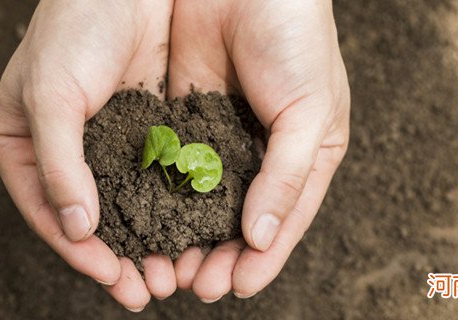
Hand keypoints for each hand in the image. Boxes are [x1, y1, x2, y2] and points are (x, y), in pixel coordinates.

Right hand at [0, 0, 176, 310]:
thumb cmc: (71, 30)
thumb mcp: (52, 97)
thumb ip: (59, 165)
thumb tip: (77, 228)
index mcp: (20, 145)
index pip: (47, 211)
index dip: (78, 251)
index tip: (112, 279)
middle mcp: (59, 150)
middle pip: (86, 217)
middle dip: (116, 257)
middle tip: (147, 293)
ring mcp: (101, 142)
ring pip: (122, 204)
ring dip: (145, 239)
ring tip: (171, 275)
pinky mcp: (139, 129)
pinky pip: (151, 177)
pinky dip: (166, 207)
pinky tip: (187, 231)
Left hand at [166, 0, 349, 300]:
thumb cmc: (298, 40)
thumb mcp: (311, 111)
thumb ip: (288, 175)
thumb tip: (262, 237)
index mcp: (304, 155)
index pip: (282, 220)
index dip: (261, 258)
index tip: (233, 287)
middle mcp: (262, 153)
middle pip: (238, 219)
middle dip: (217, 254)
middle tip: (193, 285)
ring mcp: (221, 137)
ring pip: (201, 201)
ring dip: (185, 235)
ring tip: (167, 267)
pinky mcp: (185, 117)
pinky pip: (173, 166)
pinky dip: (162, 197)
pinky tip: (146, 221)